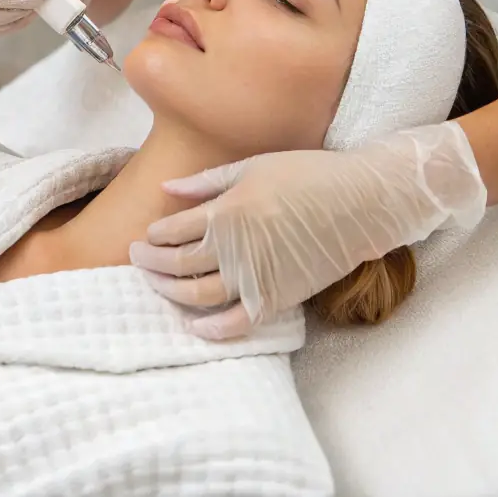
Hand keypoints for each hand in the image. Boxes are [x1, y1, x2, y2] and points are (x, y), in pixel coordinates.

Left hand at [129, 123, 485, 339]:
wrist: (360, 203)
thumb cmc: (308, 174)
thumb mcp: (254, 165)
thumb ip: (207, 182)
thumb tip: (168, 190)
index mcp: (227, 212)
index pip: (174, 230)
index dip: (154, 235)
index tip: (147, 236)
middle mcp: (235, 249)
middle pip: (178, 265)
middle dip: (150, 264)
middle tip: (137, 260)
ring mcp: (255, 278)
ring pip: (198, 296)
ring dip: (169, 293)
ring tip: (156, 285)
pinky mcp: (277, 298)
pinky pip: (237, 324)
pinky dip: (212, 330)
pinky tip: (195, 326)